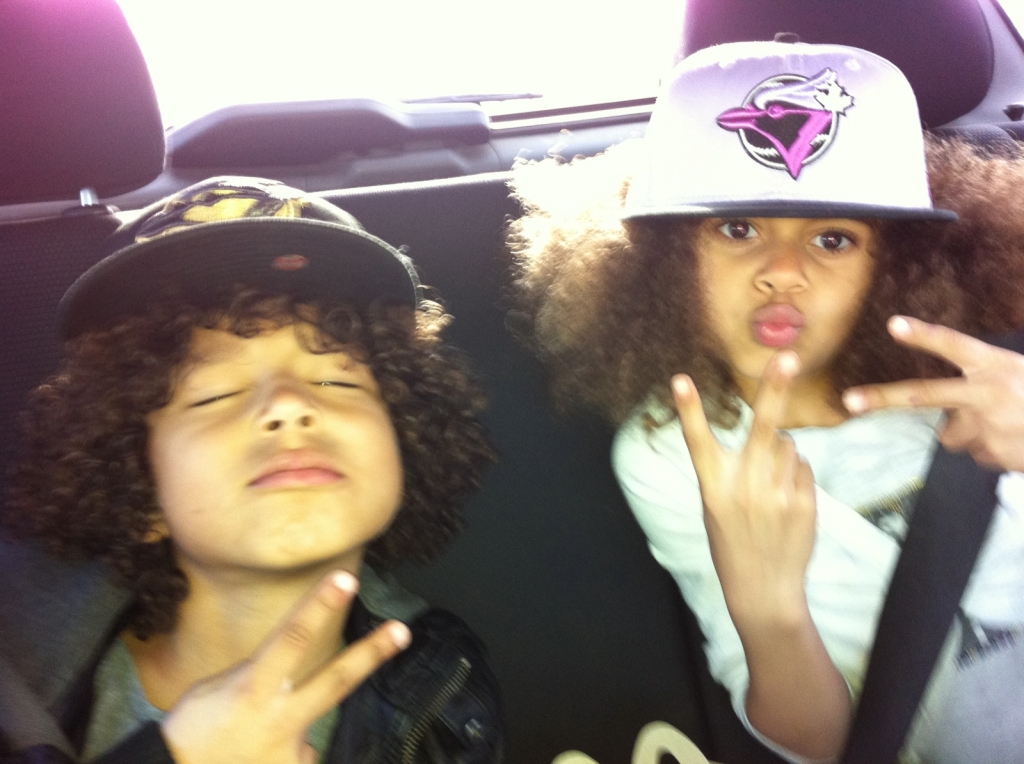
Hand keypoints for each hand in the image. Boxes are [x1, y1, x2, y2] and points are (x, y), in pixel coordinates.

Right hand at [160, 571, 410, 763]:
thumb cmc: (189, 734)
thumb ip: (260, 679)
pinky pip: (300, 755)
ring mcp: (289, 752)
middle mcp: (278, 718)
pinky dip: (284, 754)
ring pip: (310, 726)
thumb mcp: (216, 691)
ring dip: (290, 730)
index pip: (293, 637)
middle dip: (371, 653)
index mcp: (253, 687)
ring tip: (249, 746)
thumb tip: (290, 679)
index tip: (346, 580)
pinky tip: (257, 759)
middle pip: (336, 680)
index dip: (320, 606)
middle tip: (402, 631)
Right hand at [673, 352, 816, 627]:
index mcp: (713, 488)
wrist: (763, 590)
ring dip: (781, 454)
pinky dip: (795, 475)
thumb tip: (774, 437)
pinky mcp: (804, 503)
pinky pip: (802, 467)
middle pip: (763, 427)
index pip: (697, 441)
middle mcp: (745, 487)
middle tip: (789, 358)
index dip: (689, 409)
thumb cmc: (734, 544)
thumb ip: (736, 472)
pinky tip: (786, 502)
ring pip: (787, 446)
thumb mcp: (716, 509)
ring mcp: (778, 495)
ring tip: (771, 490)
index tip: (680, 379)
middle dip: (776, 389)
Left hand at [843, 315, 1023, 471]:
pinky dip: (993, 451)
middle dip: (883, 397)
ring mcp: (991, 426)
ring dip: (969, 432)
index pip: (956, 344)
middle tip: (850, 400)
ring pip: (953, 434)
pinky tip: (1018, 442)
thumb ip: (982, 385)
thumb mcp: (1017, 374)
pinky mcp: (997, 454)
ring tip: (1006, 425)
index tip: (894, 324)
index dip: (925, 335)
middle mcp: (990, 393)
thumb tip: (949, 419)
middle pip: (926, 394)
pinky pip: (978, 454)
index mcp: (998, 365)